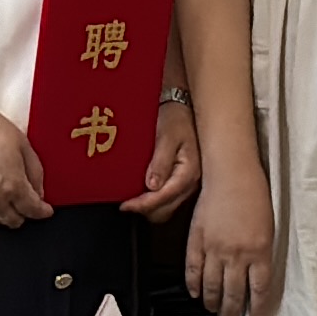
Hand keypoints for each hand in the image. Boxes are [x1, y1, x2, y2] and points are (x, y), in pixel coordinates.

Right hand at [0, 105, 50, 228]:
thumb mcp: (24, 145)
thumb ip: (35, 171)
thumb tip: (39, 190)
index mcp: (13, 186)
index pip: (33, 210)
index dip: (42, 212)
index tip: (45, 210)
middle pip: (14, 221)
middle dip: (24, 213)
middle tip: (25, 203)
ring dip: (1, 213)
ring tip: (3, 199)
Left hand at [134, 97, 204, 220]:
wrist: (185, 105)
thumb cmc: (177, 117)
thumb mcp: (167, 136)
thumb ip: (161, 161)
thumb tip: (151, 186)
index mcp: (189, 172)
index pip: (164, 197)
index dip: (143, 205)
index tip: (124, 205)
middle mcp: (191, 182)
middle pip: (166, 210)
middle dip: (145, 209)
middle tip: (126, 202)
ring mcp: (189, 184)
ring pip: (167, 208)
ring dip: (150, 207)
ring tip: (133, 198)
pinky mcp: (183, 181)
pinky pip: (169, 200)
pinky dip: (155, 201)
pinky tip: (144, 192)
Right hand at [185, 152, 277, 315]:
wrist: (231, 173)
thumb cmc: (254, 194)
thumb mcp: (268, 228)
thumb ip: (261, 254)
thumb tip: (256, 275)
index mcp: (260, 251)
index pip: (260, 290)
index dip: (259, 309)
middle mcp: (237, 254)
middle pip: (234, 293)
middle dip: (233, 312)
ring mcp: (215, 249)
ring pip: (212, 286)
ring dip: (213, 302)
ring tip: (214, 310)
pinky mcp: (198, 241)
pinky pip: (193, 269)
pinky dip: (193, 284)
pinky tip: (195, 292)